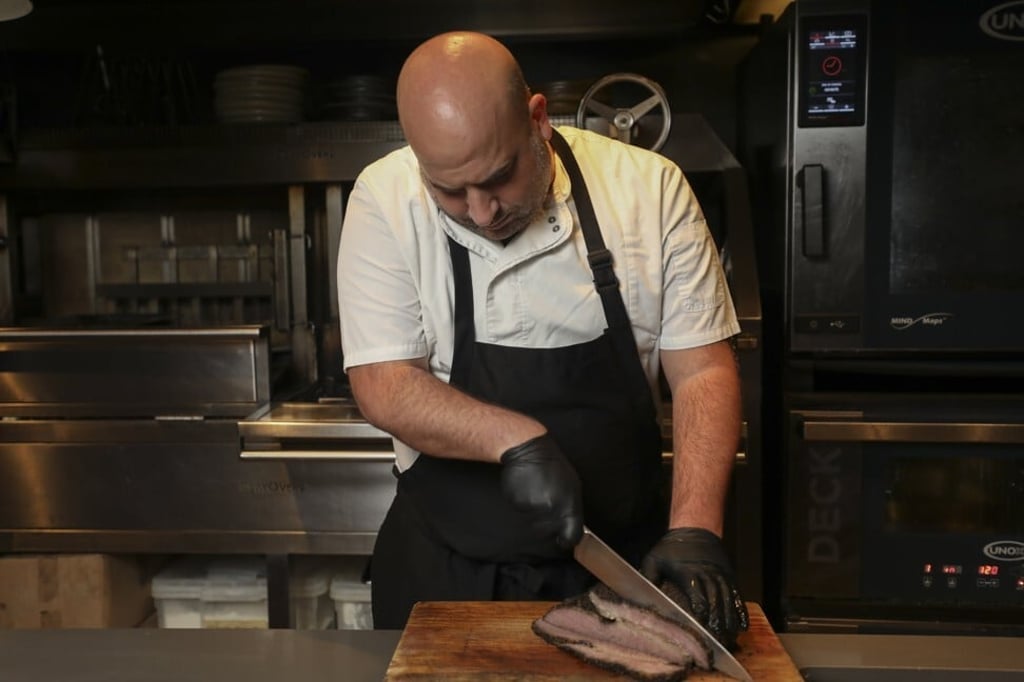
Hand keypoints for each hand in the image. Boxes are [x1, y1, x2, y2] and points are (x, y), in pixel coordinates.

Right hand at [499, 434, 583, 549]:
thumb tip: (568, 529)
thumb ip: (571, 509)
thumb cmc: (553, 466)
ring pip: (533, 523)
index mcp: (569, 505)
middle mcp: (552, 509)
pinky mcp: (517, 502)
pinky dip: (522, 504)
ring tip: (536, 494)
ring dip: (534, 515)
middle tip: (546, 504)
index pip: (572, 536)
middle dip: (548, 525)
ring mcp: (534, 507)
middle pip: (549, 533)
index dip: (567, 541)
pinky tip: (525, 489)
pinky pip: (520, 512)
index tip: (563, 539)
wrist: (528, 448)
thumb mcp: (572, 486)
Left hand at [641, 527, 748, 649]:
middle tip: (718, 636)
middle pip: (714, 597)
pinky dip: (741, 609)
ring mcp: (719, 574)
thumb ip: (648, 576)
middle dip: (717, 617)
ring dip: (730, 617)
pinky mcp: (728, 575)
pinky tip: (743, 624)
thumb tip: (640, 595)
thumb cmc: (671, 547)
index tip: (701, 623)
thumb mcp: (655, 558)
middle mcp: (707, 573)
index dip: (700, 608)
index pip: (696, 592)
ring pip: (727, 597)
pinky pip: (736, 593)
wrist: (694, 529)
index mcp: (688, 571)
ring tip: (731, 635)